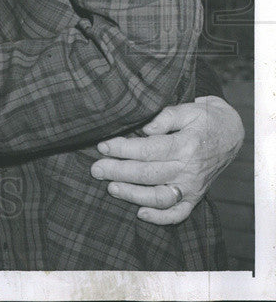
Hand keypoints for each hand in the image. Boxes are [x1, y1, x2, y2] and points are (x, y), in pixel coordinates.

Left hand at [91, 95, 244, 223]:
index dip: (123, 149)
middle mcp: (189, 170)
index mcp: (185, 146)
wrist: (231, 133)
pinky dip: (160, 218)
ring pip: (159, 197)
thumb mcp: (187, 109)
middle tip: (96, 169)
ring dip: (133, 195)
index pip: (148, 151)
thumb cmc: (204, 119)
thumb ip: (165, 117)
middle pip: (148, 174)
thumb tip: (145, 128)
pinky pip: (178, 213)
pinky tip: (140, 214)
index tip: (102, 146)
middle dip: (118, 172)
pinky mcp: (195, 196)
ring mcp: (192, 186)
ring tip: (111, 188)